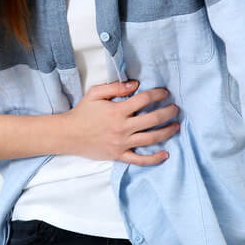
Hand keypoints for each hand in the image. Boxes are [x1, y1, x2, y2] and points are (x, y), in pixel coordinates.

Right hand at [60, 80, 179, 165]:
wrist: (68, 134)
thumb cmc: (82, 113)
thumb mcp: (95, 93)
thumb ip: (115, 87)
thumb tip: (135, 84)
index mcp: (118, 110)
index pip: (144, 100)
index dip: (157, 94)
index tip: (165, 93)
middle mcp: (123, 127)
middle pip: (153, 119)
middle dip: (168, 112)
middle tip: (175, 109)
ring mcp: (122, 143)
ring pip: (151, 138)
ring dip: (167, 132)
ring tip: (176, 126)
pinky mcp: (119, 155)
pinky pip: (140, 159)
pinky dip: (154, 158)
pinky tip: (165, 154)